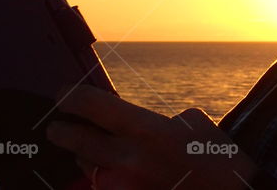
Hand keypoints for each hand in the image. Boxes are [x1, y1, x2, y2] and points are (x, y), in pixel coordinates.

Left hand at [46, 84, 255, 189]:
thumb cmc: (219, 159)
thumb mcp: (193, 124)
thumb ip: (156, 121)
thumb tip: (131, 124)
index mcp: (147, 130)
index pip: (92, 106)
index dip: (71, 97)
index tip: (63, 95)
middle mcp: (128, 159)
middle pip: (75, 140)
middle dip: (61, 130)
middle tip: (57, 126)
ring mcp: (123, 187)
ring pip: (85, 167)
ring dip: (83, 156)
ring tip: (87, 149)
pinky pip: (102, 187)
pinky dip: (103, 179)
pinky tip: (113, 173)